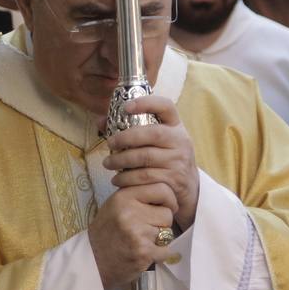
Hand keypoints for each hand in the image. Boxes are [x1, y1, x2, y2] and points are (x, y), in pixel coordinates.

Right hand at [88, 182, 176, 289]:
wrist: (93, 262)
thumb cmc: (106, 233)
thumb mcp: (115, 205)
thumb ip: (138, 194)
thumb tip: (167, 187)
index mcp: (123, 197)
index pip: (162, 189)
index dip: (169, 199)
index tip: (165, 207)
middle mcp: (129, 212)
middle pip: (167, 212)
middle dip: (163, 222)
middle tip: (148, 229)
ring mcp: (136, 233)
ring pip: (168, 232)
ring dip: (160, 239)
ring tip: (142, 241)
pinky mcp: (143, 252)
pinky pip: (166, 250)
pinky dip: (159, 254)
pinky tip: (144, 254)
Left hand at [103, 95, 199, 230]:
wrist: (188, 187)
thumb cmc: (165, 158)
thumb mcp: (157, 141)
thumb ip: (132, 129)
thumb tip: (100, 121)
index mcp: (176, 126)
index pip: (166, 106)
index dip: (146, 103)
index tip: (126, 107)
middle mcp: (181, 141)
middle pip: (152, 134)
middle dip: (126, 138)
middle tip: (109, 144)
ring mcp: (179, 161)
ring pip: (146, 158)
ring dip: (121, 161)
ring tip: (108, 164)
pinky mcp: (174, 180)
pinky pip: (146, 177)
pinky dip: (127, 179)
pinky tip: (117, 180)